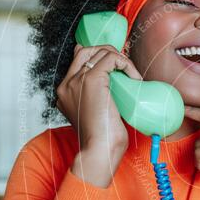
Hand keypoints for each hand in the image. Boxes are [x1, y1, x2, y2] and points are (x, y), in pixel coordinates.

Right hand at [56, 43, 142, 186]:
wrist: (99, 150)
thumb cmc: (102, 139)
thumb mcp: (97, 115)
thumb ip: (99, 99)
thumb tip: (115, 85)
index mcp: (64, 92)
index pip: (78, 60)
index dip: (99, 58)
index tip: (118, 68)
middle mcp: (67, 84)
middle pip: (86, 50)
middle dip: (109, 53)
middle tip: (126, 69)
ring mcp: (77, 80)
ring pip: (100, 52)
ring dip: (121, 59)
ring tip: (132, 76)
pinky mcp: (92, 79)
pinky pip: (111, 58)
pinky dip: (126, 64)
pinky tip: (134, 78)